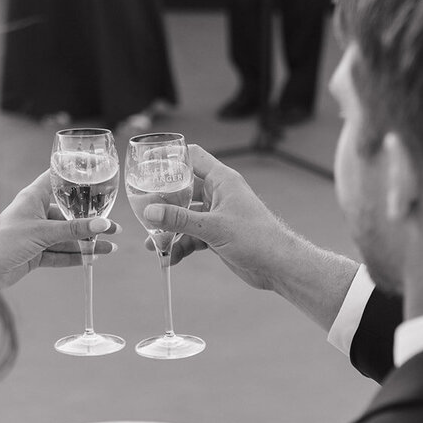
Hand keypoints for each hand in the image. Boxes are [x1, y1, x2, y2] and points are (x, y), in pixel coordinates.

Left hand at [0, 170, 119, 290]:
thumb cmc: (5, 241)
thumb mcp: (43, 232)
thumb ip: (73, 229)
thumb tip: (103, 224)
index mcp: (33, 197)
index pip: (57, 179)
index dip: (75, 175)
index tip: (97, 173)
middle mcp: (35, 212)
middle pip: (68, 215)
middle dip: (90, 222)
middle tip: (113, 227)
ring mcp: (36, 234)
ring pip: (66, 237)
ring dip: (86, 243)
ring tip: (110, 247)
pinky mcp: (35, 253)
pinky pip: (59, 253)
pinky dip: (75, 256)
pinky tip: (92, 258)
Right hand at [140, 145, 292, 291]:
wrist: (277, 266)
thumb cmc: (256, 238)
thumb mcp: (212, 227)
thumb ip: (179, 220)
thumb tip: (150, 213)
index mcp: (222, 180)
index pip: (192, 157)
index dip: (170, 157)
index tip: (148, 165)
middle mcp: (218, 193)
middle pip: (182, 189)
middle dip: (163, 202)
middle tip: (144, 212)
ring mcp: (217, 214)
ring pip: (185, 216)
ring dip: (169, 229)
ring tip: (153, 244)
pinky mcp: (217, 234)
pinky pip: (192, 235)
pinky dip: (181, 245)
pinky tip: (170, 258)